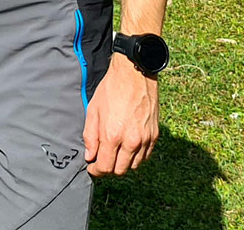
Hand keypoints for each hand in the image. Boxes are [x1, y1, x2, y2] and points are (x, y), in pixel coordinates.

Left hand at [83, 54, 159, 175]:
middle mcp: (131, 141)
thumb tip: (90, 156)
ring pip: (133, 166)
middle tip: (102, 159)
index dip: (96, 170)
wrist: (134, 74)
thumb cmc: (111, 89)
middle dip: (109, 168)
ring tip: (115, 151)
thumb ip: (90, 136)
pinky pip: (145, 156)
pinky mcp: (154, 135)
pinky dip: (136, 156)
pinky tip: (128, 146)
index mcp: (112, 135)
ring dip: (123, 163)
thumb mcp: (93, 109)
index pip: (105, 167)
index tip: (92, 167)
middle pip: (120, 170)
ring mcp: (145, 139)